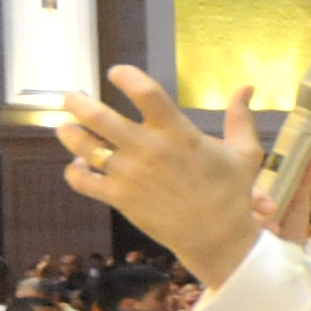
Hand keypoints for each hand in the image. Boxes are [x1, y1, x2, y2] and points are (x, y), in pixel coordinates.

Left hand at [56, 69, 264, 281]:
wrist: (217, 237)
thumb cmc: (232, 193)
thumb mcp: (244, 152)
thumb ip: (240, 117)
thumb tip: (246, 87)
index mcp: (177, 131)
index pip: (145, 92)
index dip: (126, 76)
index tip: (116, 73)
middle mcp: (148, 149)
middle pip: (99, 116)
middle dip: (78, 102)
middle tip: (70, 97)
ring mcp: (130, 174)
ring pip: (84, 146)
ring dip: (69, 133)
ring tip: (64, 127)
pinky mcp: (120, 198)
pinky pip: (83, 181)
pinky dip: (74, 171)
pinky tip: (79, 166)